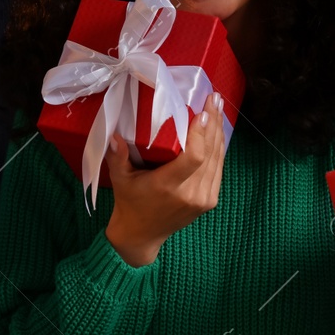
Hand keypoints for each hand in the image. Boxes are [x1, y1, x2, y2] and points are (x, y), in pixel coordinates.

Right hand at [103, 97, 227, 267]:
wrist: (142, 235)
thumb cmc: (129, 203)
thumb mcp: (120, 179)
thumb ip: (117, 156)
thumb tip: (114, 134)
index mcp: (169, 187)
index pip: (194, 157)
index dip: (201, 134)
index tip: (203, 112)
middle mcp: (191, 194)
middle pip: (210, 154)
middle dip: (215, 124)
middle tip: (215, 99)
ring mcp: (204, 199)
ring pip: (218, 160)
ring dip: (220, 133)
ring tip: (218, 108)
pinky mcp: (209, 201)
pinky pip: (218, 169)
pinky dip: (219, 148)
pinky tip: (218, 131)